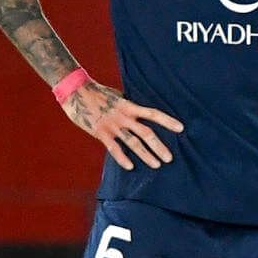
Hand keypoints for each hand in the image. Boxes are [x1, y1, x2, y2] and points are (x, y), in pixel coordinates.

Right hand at [63, 81, 182, 170]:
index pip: (153, 114)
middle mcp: (123, 116)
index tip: (181, 128)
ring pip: (133, 143)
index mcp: (129, 106)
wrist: (75, 91)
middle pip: (146, 133)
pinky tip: (130, 166)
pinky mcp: (100, 132)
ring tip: (157, 165)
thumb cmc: (97, 93)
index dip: (167, 121)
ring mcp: (112, 125)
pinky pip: (113, 148)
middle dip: (159, 146)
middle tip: (170, 158)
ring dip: (146, 155)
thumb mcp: (117, 97)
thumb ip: (128, 107)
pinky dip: (122, 158)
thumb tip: (139, 114)